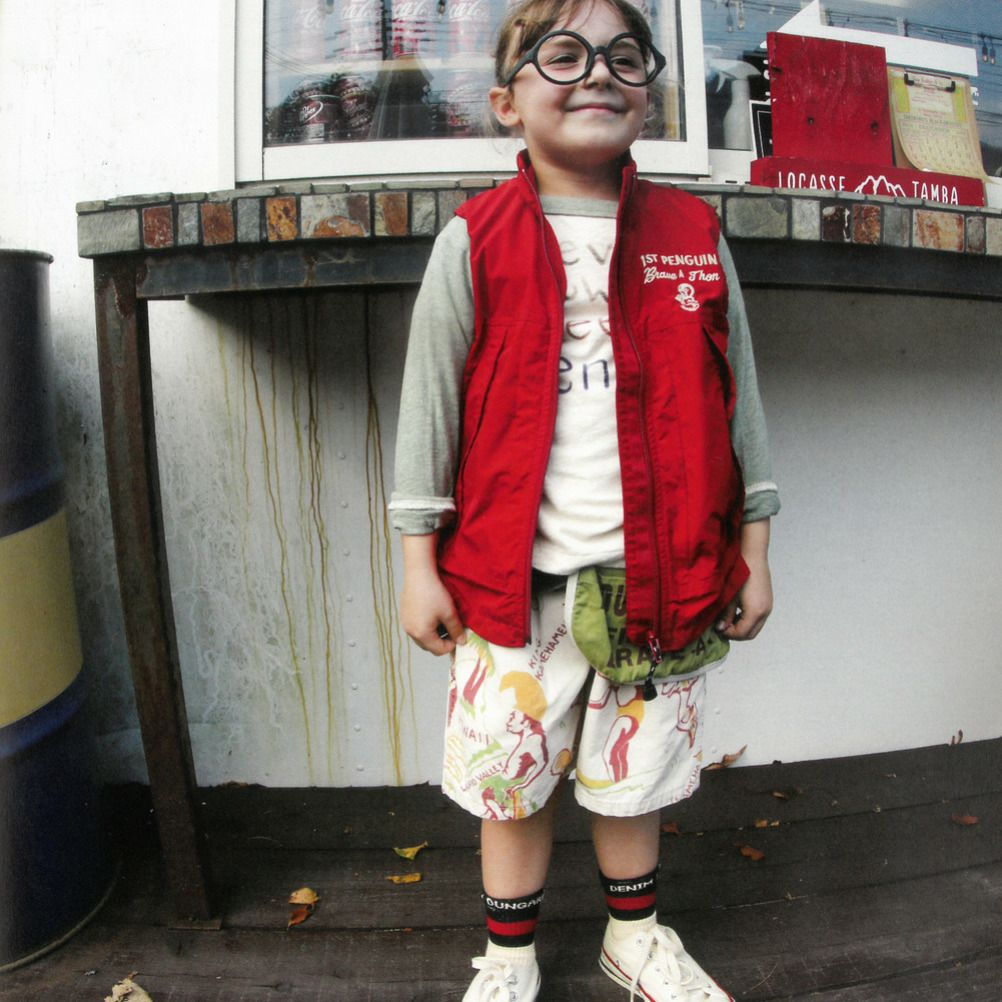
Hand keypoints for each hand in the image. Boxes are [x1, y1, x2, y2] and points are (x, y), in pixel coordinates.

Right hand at [400, 534, 466, 655]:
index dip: (451, 645)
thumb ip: (456, 630)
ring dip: (433, 634)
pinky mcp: (403, 615)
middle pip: (429, 646)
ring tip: (442, 620)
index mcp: (422, 634)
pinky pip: (415, 628)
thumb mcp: (449, 613)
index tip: (458, 635)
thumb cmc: (434, 593)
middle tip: (452, 628)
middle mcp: (410, 632)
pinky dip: (425, 627)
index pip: (439, 650)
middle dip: (442, 641)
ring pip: (422, 637)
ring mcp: (405, 623)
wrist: (419, 573)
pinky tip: (432, 614)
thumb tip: (462, 642)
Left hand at [717, 519, 772, 640]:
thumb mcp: (729, 597)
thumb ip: (725, 615)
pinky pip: (759, 619)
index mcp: (755, 612)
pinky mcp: (768, 602)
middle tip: (722, 627)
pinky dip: (748, 621)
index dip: (729, 634)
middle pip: (751, 634)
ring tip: (728, 619)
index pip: (742, 633)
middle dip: (736, 633)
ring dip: (742, 627)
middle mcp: (765, 612)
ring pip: (755, 627)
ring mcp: (768, 607)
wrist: (753, 557)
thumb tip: (720, 629)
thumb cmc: (740, 574)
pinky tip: (737, 612)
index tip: (718, 628)